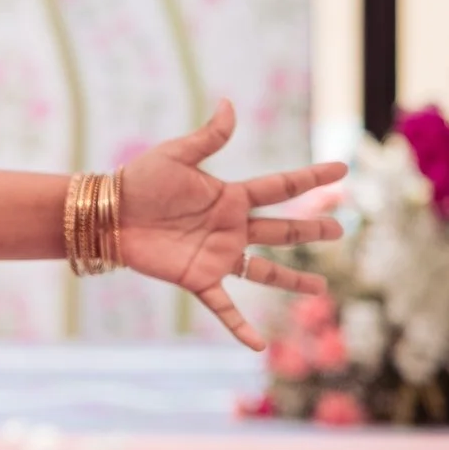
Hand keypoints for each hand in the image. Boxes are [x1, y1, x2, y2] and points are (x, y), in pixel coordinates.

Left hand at [116, 100, 344, 350]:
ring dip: (292, 280)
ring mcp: (218, 255)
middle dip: (311, 230)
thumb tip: (229, 103)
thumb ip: (207, 137)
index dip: (311, 178)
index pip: (280, 187)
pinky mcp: (198, 278)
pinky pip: (224, 306)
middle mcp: (231, 228)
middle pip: (281, 230)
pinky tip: (259, 345)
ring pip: (264, 271)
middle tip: (341, 228)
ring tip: (322, 288)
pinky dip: (241, 326)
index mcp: (230, 197)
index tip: (342, 169)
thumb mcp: (175, 156)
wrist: (106, 212)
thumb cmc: (138, 181)